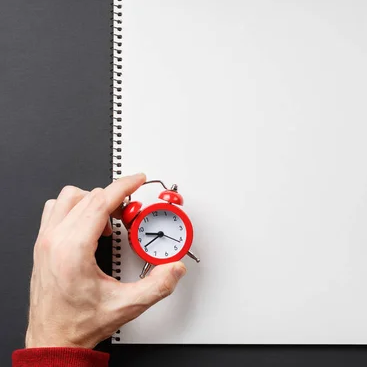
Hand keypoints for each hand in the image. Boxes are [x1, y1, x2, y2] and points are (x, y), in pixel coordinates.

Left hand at [26, 173, 186, 348]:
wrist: (54, 339)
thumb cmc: (79, 323)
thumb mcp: (127, 305)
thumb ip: (158, 286)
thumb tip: (174, 269)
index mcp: (73, 250)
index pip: (100, 201)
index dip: (124, 186)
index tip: (137, 179)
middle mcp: (54, 241)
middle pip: (87, 196)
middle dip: (114, 197)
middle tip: (130, 212)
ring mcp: (44, 242)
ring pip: (67, 198)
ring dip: (91, 201)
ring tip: (107, 219)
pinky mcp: (41, 247)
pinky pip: (54, 211)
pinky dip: (74, 209)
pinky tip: (88, 227)